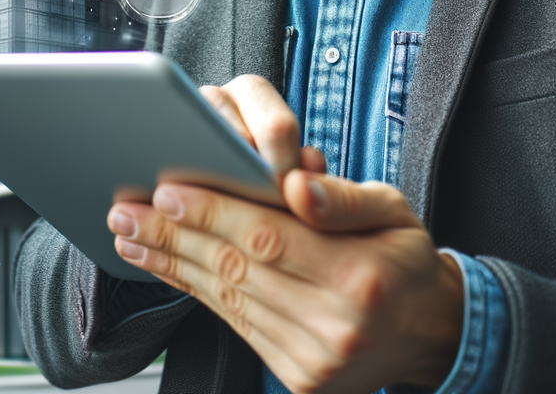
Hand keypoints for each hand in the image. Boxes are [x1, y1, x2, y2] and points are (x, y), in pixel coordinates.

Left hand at [107, 76, 462, 392]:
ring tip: (131, 236)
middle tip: (126, 212)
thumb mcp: (392, 210)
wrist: (429, 332)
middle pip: (236, 270)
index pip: (268, 237)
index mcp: (358, 276)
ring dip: (173, 265)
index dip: (213, 213)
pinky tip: (169, 267)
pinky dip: (196, 292)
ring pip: (226, 300)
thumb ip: (341, 197)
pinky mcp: (295, 377)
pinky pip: (235, 325)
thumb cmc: (403, 258)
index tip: (167, 190)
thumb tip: (293, 181)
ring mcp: (311, 360)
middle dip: (174, 237)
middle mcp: (332, 326)